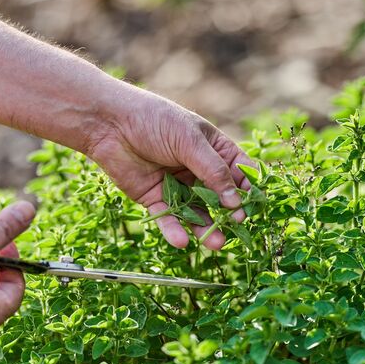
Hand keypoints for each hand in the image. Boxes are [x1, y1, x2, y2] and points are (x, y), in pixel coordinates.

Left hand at [88, 86, 254, 249]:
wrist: (109, 123)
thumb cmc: (154, 120)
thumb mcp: (189, 141)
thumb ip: (213, 171)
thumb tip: (235, 201)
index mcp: (212, 148)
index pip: (238, 171)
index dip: (248, 188)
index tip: (255, 206)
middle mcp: (197, 168)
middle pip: (219, 196)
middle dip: (229, 213)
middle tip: (236, 226)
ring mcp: (177, 185)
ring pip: (196, 212)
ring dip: (206, 228)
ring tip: (216, 243)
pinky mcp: (154, 198)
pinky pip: (168, 217)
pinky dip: (175, 230)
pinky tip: (183, 241)